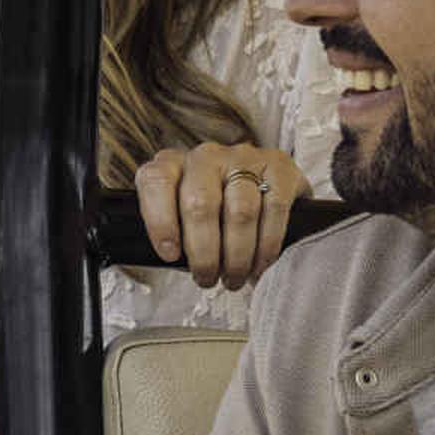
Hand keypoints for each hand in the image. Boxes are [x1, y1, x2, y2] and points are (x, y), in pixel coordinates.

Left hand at [130, 140, 308, 291]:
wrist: (263, 186)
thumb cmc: (214, 210)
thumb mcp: (181, 215)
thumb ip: (171, 230)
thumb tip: (174, 260)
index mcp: (172, 165)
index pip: (156, 181)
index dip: (161, 221)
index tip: (170, 255)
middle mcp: (206, 157)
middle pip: (200, 204)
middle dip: (204, 253)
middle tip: (208, 278)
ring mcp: (243, 158)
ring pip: (240, 212)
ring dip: (237, 256)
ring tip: (234, 278)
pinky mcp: (278, 167)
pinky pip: (273, 210)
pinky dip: (266, 246)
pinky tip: (259, 265)